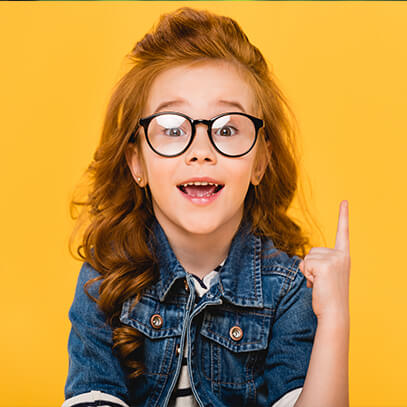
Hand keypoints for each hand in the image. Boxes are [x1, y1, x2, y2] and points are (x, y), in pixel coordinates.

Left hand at [299, 200, 350, 318]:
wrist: (334, 313)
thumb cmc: (328, 296)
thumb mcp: (327, 275)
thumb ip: (320, 263)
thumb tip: (304, 262)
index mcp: (344, 256)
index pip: (343, 232)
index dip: (343, 216)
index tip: (344, 201)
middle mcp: (341, 255)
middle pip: (312, 251)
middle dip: (310, 266)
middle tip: (320, 281)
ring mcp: (334, 259)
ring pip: (306, 257)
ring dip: (307, 271)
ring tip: (319, 283)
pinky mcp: (324, 265)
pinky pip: (304, 264)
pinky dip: (305, 275)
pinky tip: (316, 284)